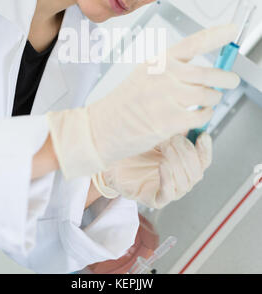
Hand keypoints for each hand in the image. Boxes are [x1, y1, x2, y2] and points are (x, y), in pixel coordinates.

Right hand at [47, 24, 238, 178]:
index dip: (216, 35)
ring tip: (210, 100)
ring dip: (214, 98)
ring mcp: (166, 98)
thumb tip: (204, 74)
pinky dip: (206, 115)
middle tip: (232, 80)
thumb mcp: (145, 76)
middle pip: (206, 72)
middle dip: (225, 77)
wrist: (103, 126)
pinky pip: (201, 116)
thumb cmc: (125, 102)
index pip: (192, 43)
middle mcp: (162, 76)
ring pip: (206, 95)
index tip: (232, 29)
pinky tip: (201, 114)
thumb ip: (172, 72)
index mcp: (157, 62)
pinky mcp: (169, 121)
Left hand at [92, 132, 211, 208]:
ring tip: (164, 149)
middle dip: (186, 152)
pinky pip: (168, 193)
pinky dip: (168, 179)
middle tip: (173, 139)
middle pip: (197, 170)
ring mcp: (170, 190)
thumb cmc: (135, 150)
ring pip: (186, 182)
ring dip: (177, 163)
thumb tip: (189, 119)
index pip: (203, 159)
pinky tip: (162, 165)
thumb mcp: (156, 135)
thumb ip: (174, 130)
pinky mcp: (156, 199)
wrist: (113, 162)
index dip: (205, 149)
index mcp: (184, 164)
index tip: (202, 136)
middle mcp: (180, 178)